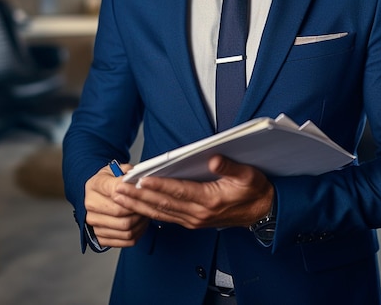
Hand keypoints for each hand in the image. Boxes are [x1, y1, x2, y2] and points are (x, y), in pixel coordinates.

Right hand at [84, 163, 149, 247]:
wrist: (97, 195)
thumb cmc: (109, 182)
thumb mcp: (116, 169)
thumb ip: (127, 171)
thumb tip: (137, 177)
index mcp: (94, 185)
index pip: (116, 190)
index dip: (132, 191)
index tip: (142, 190)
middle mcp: (90, 205)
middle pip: (120, 212)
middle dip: (138, 208)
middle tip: (147, 204)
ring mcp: (93, 223)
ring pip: (125, 228)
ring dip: (140, 222)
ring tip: (145, 213)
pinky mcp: (99, 237)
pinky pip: (124, 240)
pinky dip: (137, 234)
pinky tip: (141, 224)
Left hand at [115, 155, 273, 229]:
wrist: (262, 212)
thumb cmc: (254, 191)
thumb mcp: (248, 175)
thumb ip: (229, 167)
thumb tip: (213, 158)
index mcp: (209, 200)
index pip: (178, 191)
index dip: (158, 185)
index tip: (141, 179)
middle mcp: (198, 213)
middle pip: (163, 204)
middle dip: (139, 196)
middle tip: (118, 189)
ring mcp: (194, 220)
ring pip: (161, 213)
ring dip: (139, 205)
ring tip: (120, 197)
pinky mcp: (193, 222)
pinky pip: (166, 218)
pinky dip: (149, 211)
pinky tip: (138, 206)